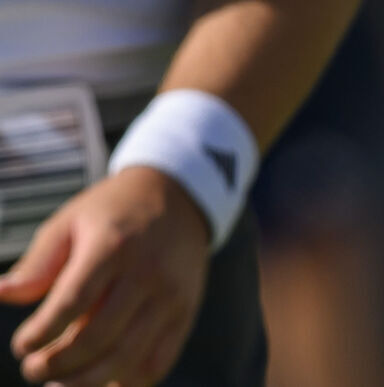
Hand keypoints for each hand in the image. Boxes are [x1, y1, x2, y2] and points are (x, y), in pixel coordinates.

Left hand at [0, 168, 209, 386]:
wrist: (178, 195)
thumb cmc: (113, 212)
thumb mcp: (72, 220)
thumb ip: (39, 262)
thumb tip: (3, 294)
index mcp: (114, 244)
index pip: (73, 302)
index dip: (41, 333)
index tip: (22, 345)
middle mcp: (147, 271)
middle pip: (98, 337)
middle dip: (58, 365)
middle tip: (33, 370)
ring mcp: (171, 295)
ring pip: (126, 359)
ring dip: (86, 382)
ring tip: (59, 383)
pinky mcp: (185, 313)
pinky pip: (155, 364)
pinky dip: (124, 381)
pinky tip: (100, 378)